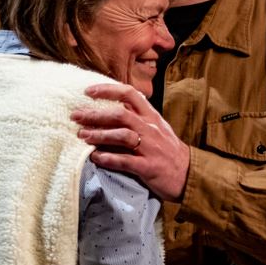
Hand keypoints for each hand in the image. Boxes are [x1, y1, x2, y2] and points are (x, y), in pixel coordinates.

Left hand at [70, 83, 189, 201]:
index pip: (130, 93)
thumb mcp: (156, 127)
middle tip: (75, 116)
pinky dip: (108, 158)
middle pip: (120, 114)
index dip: (108, 90)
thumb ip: (138, 116)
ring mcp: (150, 148)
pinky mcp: (149, 167)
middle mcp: (150, 129)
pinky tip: (95, 157)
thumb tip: (114, 105)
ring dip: (99, 135)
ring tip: (81, 136)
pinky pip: (125, 161)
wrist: (190, 175)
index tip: (88, 91)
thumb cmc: (168, 150)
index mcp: (151, 117)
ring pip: (122, 136)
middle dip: (95, 114)